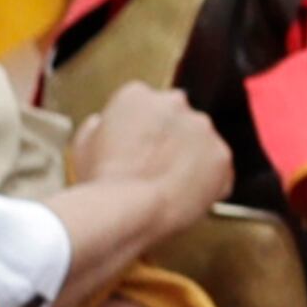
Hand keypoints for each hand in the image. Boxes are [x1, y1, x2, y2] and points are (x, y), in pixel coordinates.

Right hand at [68, 81, 231, 250]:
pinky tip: (186, 194)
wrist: (130, 211)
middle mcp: (175, 103)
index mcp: (138, 95)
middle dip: (169, 138)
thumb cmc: (102, 181)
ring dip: (190, 156)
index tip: (137, 145)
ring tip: (168, 183)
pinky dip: (208, 179)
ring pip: (200, 140)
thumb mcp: (84, 144)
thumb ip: (100, 125)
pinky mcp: (222, 155)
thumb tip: (103, 123)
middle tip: (154, 164)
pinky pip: (218, 167)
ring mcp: (203, 129)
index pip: (145, 103)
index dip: (140, 128)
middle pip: (176, 118)